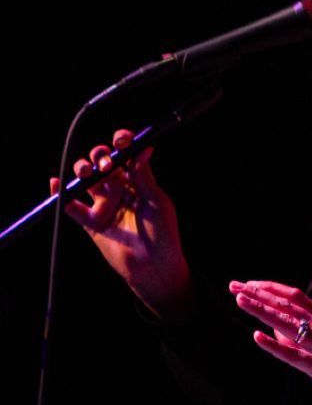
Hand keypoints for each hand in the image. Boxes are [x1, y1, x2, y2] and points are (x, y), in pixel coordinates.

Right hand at [51, 129, 193, 320]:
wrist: (152, 266)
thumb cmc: (163, 233)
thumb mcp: (156, 201)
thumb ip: (144, 176)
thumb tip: (144, 148)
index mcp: (139, 181)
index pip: (127, 155)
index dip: (122, 143)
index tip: (121, 138)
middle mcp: (120, 190)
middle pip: (103, 163)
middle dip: (100, 156)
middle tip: (106, 165)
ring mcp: (104, 205)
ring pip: (87, 180)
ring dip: (82, 170)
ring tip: (86, 173)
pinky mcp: (91, 222)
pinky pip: (72, 206)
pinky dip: (62, 194)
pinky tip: (56, 183)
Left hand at [229, 280, 311, 404]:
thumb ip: (310, 336)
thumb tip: (279, 330)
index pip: (295, 296)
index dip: (271, 287)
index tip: (250, 283)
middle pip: (287, 303)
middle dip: (259, 293)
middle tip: (235, 285)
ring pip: (288, 323)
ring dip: (261, 310)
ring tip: (240, 301)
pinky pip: (294, 355)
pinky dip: (274, 346)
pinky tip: (257, 338)